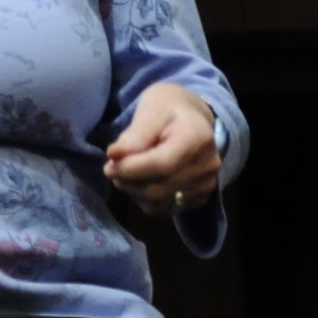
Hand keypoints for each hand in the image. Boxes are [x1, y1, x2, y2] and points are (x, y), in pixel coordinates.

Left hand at [103, 82, 222, 216]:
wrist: (193, 118)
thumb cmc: (168, 108)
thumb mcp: (150, 110)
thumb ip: (134, 135)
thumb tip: (114, 156)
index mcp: (198, 137)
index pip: (163, 164)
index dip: (132, 169)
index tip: (109, 164)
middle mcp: (208, 165)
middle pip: (159, 188)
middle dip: (128, 181)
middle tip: (112, 168)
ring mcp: (207, 184)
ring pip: (160, 203)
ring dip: (134, 192)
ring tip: (125, 174)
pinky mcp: (200, 198)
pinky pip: (165, 209)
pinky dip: (146, 200)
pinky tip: (141, 182)